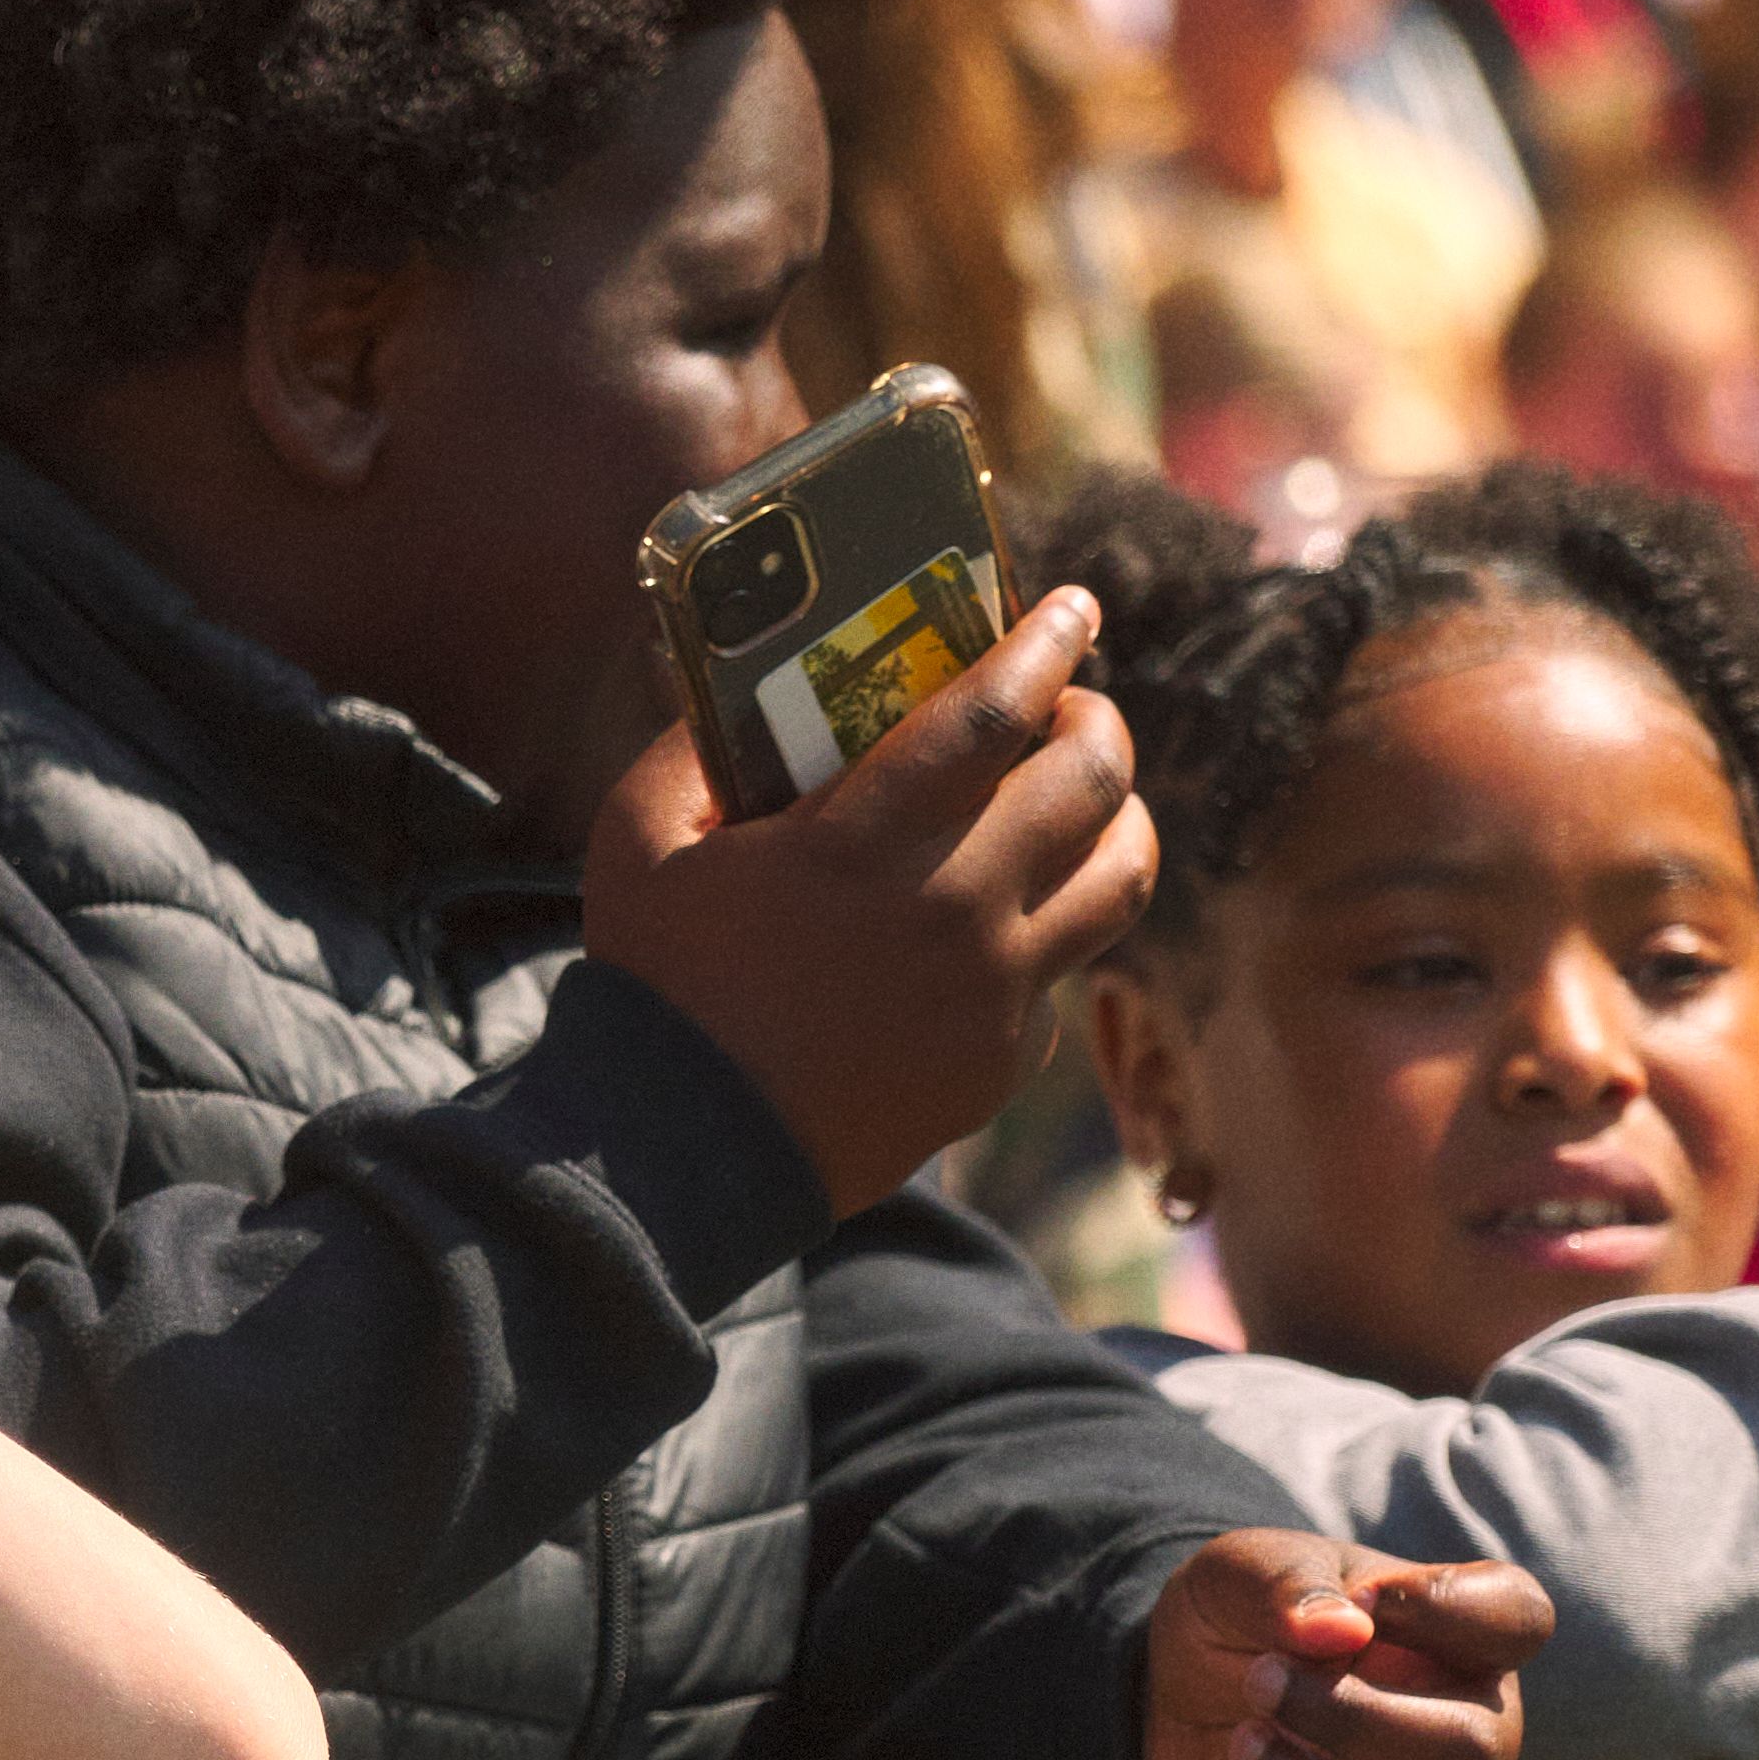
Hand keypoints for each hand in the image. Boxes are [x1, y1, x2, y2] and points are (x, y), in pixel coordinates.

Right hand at [586, 586, 1156, 1211]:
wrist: (685, 1151)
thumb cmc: (658, 985)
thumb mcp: (637, 842)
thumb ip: (688, 750)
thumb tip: (739, 691)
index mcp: (860, 843)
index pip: (994, 713)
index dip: (1047, 645)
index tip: (1072, 608)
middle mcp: (951, 909)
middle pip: (1090, 781)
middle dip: (1097, 719)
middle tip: (1074, 705)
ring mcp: (991, 992)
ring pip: (1119, 877)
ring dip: (1121, 816)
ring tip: (1088, 800)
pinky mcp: (1002, 1058)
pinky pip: (1059, 972)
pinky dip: (1046, 929)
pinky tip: (1001, 921)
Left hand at [1136, 1534, 1545, 1759]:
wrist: (1183, 1711)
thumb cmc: (1239, 1630)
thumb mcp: (1236, 1576)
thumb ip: (1285, 1583)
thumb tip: (1340, 1629)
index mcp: (1463, 1641)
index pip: (1519, 1618)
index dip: (1448, 1607)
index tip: (1363, 1597)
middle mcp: (1481, 1734)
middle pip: (1472, 1755)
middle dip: (1350, 1725)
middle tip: (1258, 1686)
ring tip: (1245, 1746)